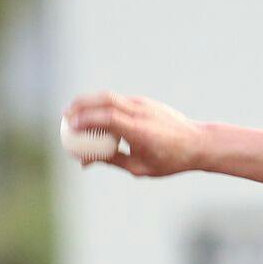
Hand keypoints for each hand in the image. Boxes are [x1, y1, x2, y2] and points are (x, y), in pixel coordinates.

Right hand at [62, 92, 204, 176]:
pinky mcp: (144, 101)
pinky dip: (103, 105)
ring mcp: (143, 104)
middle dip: (81, 105)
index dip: (86, 119)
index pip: (107, 118)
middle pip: (105, 100)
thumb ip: (112, 161)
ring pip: (110, 96)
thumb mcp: (140, 167)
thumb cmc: (170, 160)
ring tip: (74, 112)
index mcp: (140, 131)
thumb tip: (84, 161)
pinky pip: (118, 101)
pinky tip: (94, 115)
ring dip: (90, 102)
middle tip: (64, 116)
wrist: (198, 143)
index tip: (69, 126)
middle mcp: (141, 113)